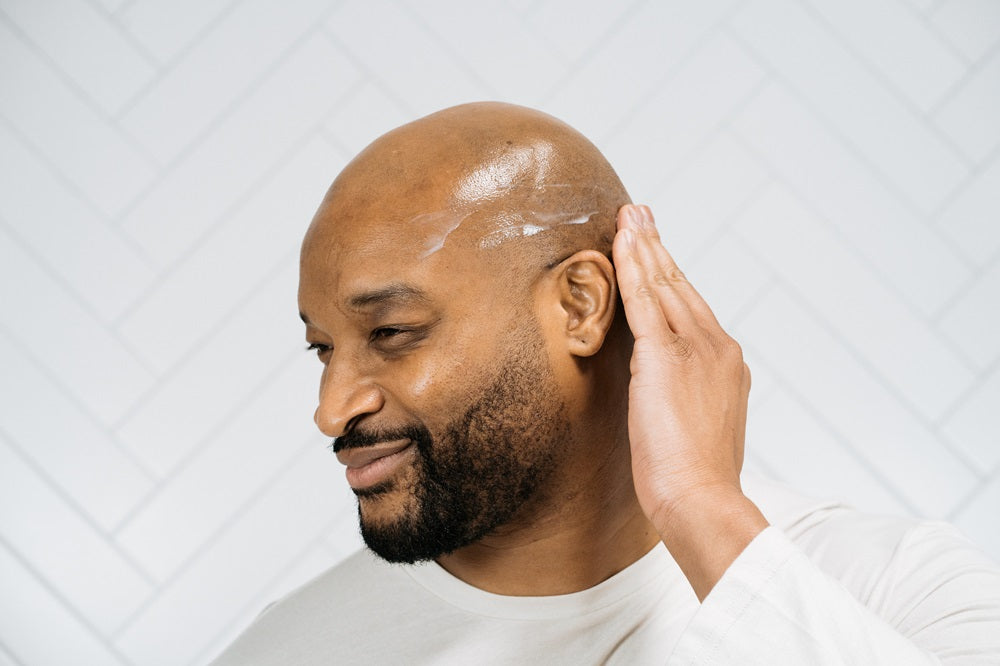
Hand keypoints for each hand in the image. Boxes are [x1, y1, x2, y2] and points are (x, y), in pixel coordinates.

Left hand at [613, 204, 766, 599]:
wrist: (701, 498)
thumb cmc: (698, 478)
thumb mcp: (701, 427)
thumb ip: (691, 397)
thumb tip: (669, 390)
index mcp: (728, 362)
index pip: (692, 307)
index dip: (670, 275)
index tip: (656, 250)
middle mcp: (717, 346)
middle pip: (679, 285)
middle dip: (656, 247)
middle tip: (639, 213)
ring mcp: (694, 348)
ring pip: (662, 284)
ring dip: (642, 245)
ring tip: (627, 215)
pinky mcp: (665, 356)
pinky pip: (643, 299)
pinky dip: (630, 266)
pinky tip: (619, 241)